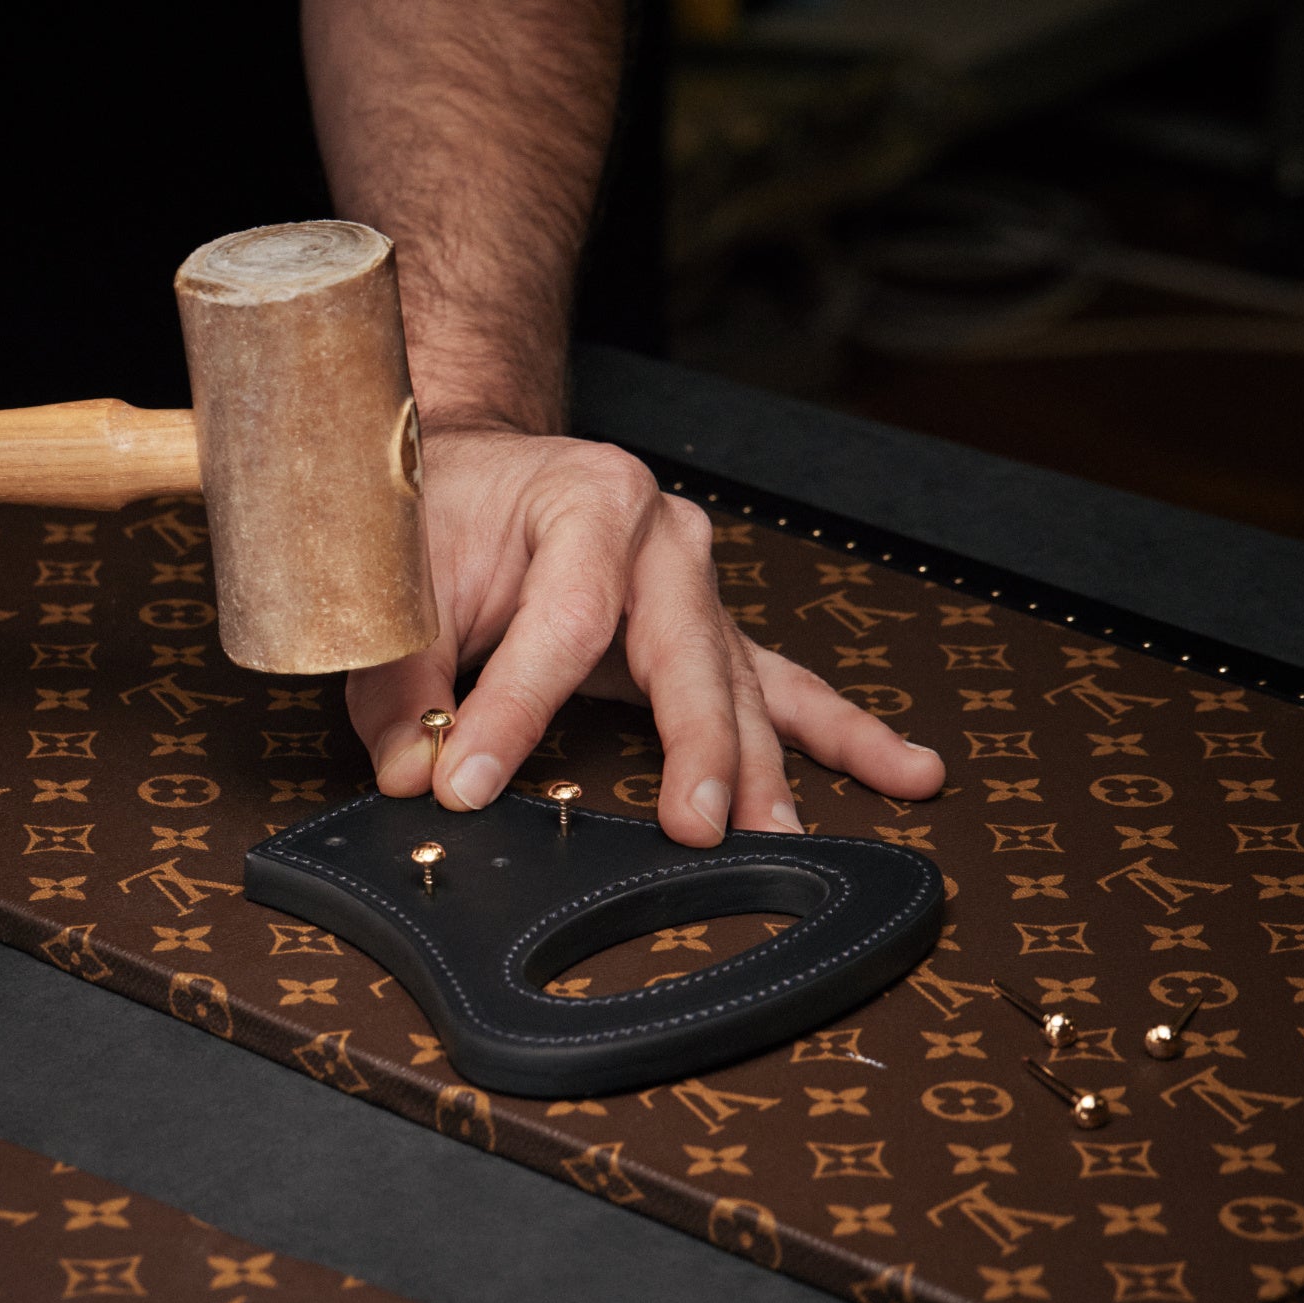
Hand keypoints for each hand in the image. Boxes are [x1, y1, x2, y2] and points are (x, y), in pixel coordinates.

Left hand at [346, 426, 945, 845]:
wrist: (477, 468)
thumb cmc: (441, 511)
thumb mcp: (396, 580)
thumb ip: (401, 680)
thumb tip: (418, 774)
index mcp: (589, 498)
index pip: (562, 621)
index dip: (511, 713)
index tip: (466, 786)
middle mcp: (662, 537)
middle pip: (687, 653)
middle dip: (695, 744)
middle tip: (693, 822)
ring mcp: (696, 587)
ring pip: (741, 685)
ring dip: (764, 767)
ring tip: (785, 834)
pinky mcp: (707, 632)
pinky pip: (782, 688)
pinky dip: (841, 737)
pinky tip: (907, 772)